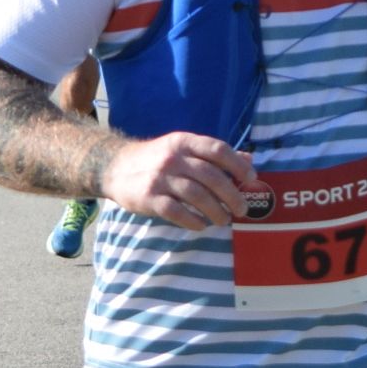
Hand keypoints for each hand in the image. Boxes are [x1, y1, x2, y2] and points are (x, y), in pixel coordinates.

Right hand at [102, 130, 258, 230]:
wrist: (115, 167)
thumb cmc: (158, 158)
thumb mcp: (183, 148)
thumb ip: (214, 155)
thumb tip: (249, 160)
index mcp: (184, 142)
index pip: (217, 149)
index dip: (238, 164)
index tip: (251, 178)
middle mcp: (173, 157)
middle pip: (210, 176)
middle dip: (231, 194)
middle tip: (242, 209)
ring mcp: (160, 178)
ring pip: (196, 195)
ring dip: (215, 211)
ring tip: (224, 220)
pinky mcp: (148, 198)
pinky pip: (176, 212)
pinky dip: (192, 221)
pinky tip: (201, 225)